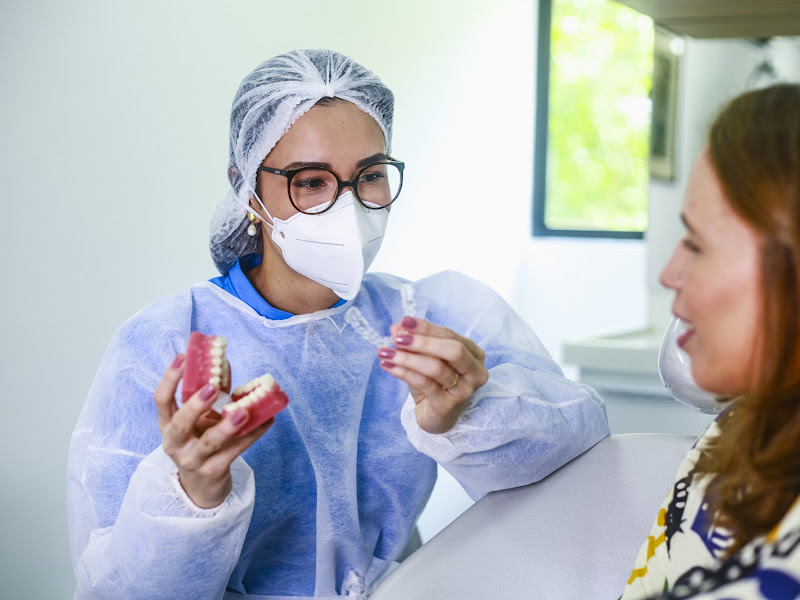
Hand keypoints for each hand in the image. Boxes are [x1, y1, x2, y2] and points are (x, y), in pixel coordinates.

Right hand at [154, 354, 272, 507]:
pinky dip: (252, 435)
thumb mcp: (198, 422)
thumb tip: (225, 364)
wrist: (201, 487)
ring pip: (209, 442)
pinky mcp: (213, 471)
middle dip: (196, 405)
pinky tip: (266, 421)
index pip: (161, 400)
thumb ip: (208, 398)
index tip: (182, 357)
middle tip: (213, 387)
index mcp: (168, 425)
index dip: (170, 379)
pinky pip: (234, 451)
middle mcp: (175, 443)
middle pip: (179, 423)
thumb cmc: (199, 444)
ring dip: (227, 426)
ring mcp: (193, 459)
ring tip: (243, 412)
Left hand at [378, 317, 488, 433]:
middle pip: (453, 350)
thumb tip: (397, 327)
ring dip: (408, 358)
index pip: (450, 335)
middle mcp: (475, 371)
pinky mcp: (448, 405)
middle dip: (423, 342)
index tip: (404, 321)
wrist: (437, 418)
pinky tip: (388, 366)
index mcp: (473, 354)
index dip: (426, 327)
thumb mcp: (423, 360)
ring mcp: (464, 390)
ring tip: (386, 352)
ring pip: (436, 368)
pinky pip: (424, 384)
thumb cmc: (435, 385)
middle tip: (398, 338)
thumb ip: (413, 342)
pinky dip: (404, 372)